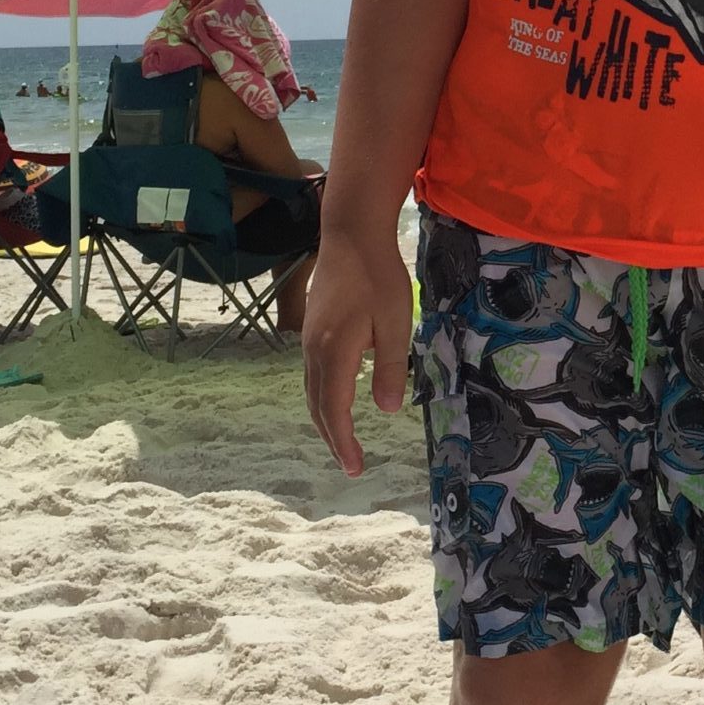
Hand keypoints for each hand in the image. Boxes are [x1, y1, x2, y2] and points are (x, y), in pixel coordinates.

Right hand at [304, 224, 412, 478]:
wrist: (350, 236)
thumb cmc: (378, 276)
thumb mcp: (394, 322)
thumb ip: (390, 367)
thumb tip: (387, 411)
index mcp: (334, 352)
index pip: (336, 410)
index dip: (345, 442)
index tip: (356, 468)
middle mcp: (314, 351)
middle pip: (318, 406)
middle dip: (333, 439)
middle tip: (351, 466)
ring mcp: (308, 340)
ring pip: (312, 392)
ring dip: (326, 420)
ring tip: (343, 442)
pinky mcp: (311, 331)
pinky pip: (312, 376)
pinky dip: (322, 399)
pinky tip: (335, 401)